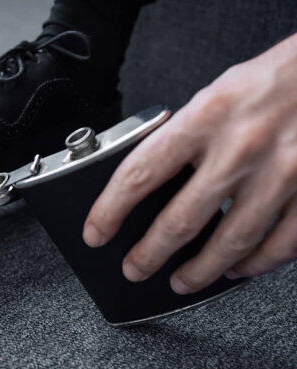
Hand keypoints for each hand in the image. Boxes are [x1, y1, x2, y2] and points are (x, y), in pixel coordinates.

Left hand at [83, 33, 296, 294]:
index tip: (96, 232)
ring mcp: (280, 174)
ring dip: (199, 272)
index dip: (109, 210)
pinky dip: (254, 264)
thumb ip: (184, 136)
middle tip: (134, 269)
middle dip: (149, 255)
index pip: (140, 173)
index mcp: (205, 117)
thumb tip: (151, 177)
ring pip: (230, 242)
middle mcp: (240, 148)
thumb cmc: (271, 81)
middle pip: (181, 220)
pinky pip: (280, 244)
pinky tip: (236, 269)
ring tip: (180, 282)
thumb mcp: (215, 95)